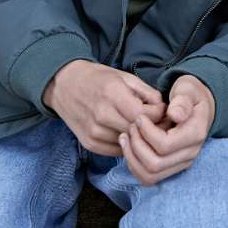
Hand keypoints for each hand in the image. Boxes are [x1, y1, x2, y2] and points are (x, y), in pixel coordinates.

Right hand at [44, 60, 163, 155]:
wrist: (63, 86)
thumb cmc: (97, 79)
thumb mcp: (124, 77)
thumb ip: (147, 93)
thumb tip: (164, 112)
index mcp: (112, 94)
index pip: (145, 115)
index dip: (157, 115)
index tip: (159, 111)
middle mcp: (101, 115)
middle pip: (138, 131)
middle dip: (151, 128)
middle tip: (156, 122)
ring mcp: (94, 131)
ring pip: (129, 143)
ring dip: (138, 138)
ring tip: (140, 127)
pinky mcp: (89, 143)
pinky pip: (116, 150)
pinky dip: (125, 144)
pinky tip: (125, 132)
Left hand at [122, 74, 215, 185]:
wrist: (196, 107)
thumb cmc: (188, 96)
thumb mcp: (187, 90)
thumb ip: (182, 100)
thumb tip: (175, 115)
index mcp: (195, 134)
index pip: (165, 145)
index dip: (146, 132)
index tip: (139, 117)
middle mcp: (190, 154)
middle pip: (155, 164)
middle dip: (136, 145)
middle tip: (131, 127)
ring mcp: (180, 163)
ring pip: (149, 175)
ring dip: (132, 157)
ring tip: (125, 136)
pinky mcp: (170, 168)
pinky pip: (147, 177)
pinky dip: (133, 164)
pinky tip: (127, 146)